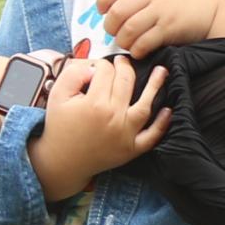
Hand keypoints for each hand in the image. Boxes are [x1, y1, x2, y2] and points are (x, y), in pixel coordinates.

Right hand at [30, 54, 166, 199]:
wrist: (62, 162)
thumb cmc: (59, 128)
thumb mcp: (57, 96)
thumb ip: (73, 74)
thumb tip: (93, 67)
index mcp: (94, 103)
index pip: (105, 72)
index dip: (101, 64)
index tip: (98, 67)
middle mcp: (113, 117)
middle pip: (126, 82)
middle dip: (124, 67)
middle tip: (123, 62)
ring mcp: (125, 134)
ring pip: (145, 105)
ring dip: (156, 85)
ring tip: (162, 71)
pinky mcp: (131, 149)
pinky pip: (151, 136)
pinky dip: (161, 124)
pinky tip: (168, 110)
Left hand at [97, 0, 224, 56]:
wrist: (214, 8)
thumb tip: (113, 8)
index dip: (102, 1)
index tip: (103, 11)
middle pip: (118, 10)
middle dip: (110, 25)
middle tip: (114, 32)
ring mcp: (161, 11)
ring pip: (128, 28)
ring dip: (123, 40)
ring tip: (127, 43)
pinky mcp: (169, 29)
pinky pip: (144, 42)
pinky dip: (137, 49)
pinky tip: (139, 50)